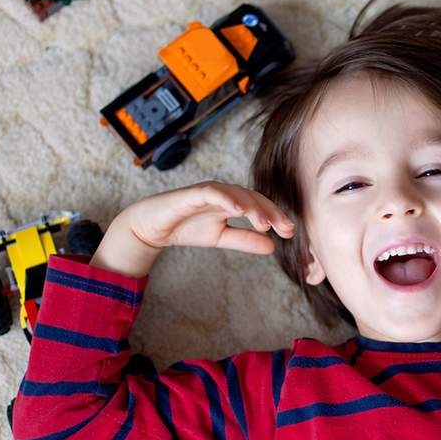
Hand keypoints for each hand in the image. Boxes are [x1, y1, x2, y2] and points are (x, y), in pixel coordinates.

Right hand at [91, 181, 294, 277]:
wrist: (151, 227)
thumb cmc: (186, 227)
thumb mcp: (220, 238)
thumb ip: (244, 240)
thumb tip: (272, 247)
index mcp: (232, 202)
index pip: (259, 206)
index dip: (275, 216)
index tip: (289, 232)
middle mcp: (223, 193)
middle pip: (253, 197)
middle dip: (271, 212)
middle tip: (285, 228)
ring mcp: (208, 191)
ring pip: (236, 193)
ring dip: (253, 206)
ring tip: (265, 222)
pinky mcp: (191, 193)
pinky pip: (212, 192)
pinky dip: (227, 198)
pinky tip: (240, 210)